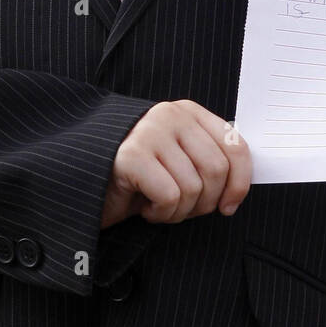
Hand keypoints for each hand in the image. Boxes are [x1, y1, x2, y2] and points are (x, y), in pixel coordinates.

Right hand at [99, 100, 251, 228]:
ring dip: (179, 212)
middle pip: (216, 170)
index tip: (229, 206)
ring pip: (194, 188)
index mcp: (188, 113)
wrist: (85, 184)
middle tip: (182, 209)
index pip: (234, 145)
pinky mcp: (131, 155)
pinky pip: (170, 196)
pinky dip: (161, 214)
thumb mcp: (180, 163)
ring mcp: (149, 132)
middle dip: (204, 203)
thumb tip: (240, 188)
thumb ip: (208, 161)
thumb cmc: (138, 179)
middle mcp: (170, 115)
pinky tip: (146, 208)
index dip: (239, 182)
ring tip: (159, 207)